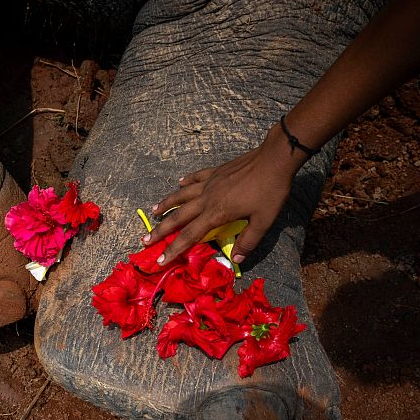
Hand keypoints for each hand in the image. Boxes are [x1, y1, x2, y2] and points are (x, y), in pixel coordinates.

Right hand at [143, 125, 307, 266]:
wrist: (274, 159)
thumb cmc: (270, 191)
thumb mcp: (263, 221)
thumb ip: (248, 241)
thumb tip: (237, 261)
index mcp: (216, 213)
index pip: (189, 235)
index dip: (173, 249)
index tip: (160, 259)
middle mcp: (207, 198)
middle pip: (178, 216)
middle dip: (160, 230)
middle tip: (145, 239)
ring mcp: (210, 182)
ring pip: (181, 195)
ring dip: (166, 204)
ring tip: (153, 211)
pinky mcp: (215, 171)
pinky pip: (195, 178)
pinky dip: (185, 182)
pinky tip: (179, 183)